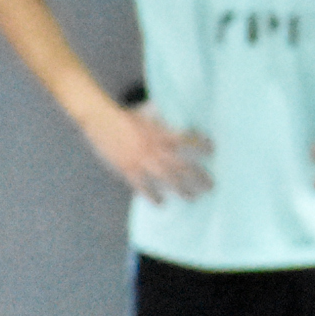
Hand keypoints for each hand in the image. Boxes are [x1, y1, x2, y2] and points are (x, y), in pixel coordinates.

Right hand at [83, 102, 211, 201]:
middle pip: (183, 166)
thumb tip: (177, 111)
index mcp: (162, 133)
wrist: (101, 119)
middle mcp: (155, 149)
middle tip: (211, 185)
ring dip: (181, 190)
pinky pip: (143, 187)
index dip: (201, 145)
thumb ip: (164, 116)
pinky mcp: (128, 169)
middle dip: (198, 176)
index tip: (213, 150)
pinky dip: (153, 196)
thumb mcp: (149, 111)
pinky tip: (161, 204)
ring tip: (193, 198)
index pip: (188, 140)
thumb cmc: (126, 114)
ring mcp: (142, 161)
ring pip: (167, 179)